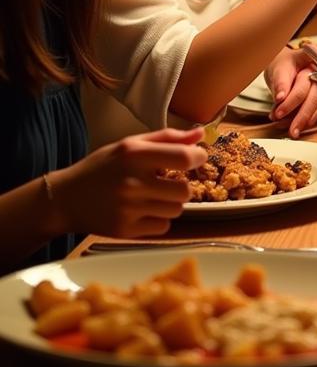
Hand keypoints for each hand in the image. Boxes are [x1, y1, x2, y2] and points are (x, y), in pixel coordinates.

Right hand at [48, 127, 206, 237]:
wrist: (64, 199)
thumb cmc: (102, 168)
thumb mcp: (130, 145)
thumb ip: (168, 138)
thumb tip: (201, 135)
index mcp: (134, 155)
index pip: (184, 158)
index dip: (197, 158)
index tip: (195, 158)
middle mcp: (132, 183)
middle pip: (185, 190)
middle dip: (181, 186)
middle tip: (166, 182)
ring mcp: (128, 209)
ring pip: (176, 210)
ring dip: (170, 203)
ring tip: (151, 196)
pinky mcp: (124, 230)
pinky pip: (163, 227)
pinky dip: (158, 220)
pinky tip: (142, 211)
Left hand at [266, 47, 316, 137]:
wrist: (283, 71)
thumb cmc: (283, 67)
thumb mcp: (278, 70)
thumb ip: (280, 82)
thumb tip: (280, 97)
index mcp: (313, 55)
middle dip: (301, 110)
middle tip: (284, 119)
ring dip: (305, 119)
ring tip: (292, 129)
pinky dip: (306, 121)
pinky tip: (295, 125)